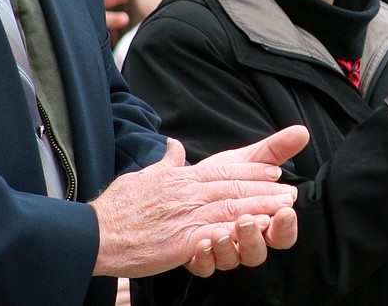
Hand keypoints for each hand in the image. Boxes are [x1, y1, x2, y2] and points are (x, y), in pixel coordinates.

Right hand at [90, 125, 307, 278]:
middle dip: (265, 188)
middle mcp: (187, 193)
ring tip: (283, 209)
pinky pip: (215, 235)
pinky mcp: (181, 241)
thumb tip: (174, 146)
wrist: (96, 232)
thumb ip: (165, 163)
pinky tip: (255, 232)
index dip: (251, 169)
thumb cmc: (118, 206)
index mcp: (181, 178)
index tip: (274, 169)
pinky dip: (237, 232)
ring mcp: (185, 216)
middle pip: (234, 187)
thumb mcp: (144, 175)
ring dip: (260, 208)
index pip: (224, 170)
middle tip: (291, 191)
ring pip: (230, 208)